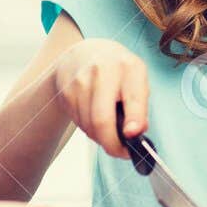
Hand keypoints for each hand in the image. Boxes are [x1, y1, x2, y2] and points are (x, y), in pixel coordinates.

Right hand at [52, 38, 148, 156]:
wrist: (82, 54)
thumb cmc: (116, 71)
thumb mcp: (135, 79)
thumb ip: (140, 105)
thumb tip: (137, 133)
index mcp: (129, 67)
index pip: (133, 97)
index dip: (134, 119)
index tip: (133, 135)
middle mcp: (103, 72)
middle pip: (103, 120)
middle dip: (113, 144)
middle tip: (121, 152)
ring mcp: (81, 82)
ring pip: (89, 127)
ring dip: (100, 137)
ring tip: (108, 128)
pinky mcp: (66, 93)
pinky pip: (79, 124)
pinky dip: (89, 129)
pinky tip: (93, 116)